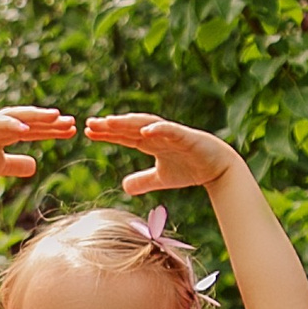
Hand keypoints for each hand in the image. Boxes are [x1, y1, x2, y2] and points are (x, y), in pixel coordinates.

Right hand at [0, 107, 75, 186]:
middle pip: (31, 119)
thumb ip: (16, 164)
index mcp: (8, 131)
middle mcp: (1, 124)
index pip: (35, 129)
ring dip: (36, 116)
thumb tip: (35, 166)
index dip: (53, 130)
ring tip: (54, 117)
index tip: (72, 130)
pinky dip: (12, 124)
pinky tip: (26, 128)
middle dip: (50, 121)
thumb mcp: (0, 166)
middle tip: (71, 122)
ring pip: (18, 117)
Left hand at [85, 113, 239, 195]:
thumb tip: (124, 186)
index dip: (107, 133)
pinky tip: (145, 130)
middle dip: (111, 125)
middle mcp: (158, 134)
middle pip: (130, 127)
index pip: (124, 136)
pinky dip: (158, 129)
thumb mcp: (161, 178)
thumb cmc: (190, 168)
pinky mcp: (187, 137)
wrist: (219, 168)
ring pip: (146, 124)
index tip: (88, 131)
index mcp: (151, 142)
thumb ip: (143, 180)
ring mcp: (172, 134)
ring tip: (110, 121)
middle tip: (90, 123)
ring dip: (128, 122)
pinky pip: (171, 131)